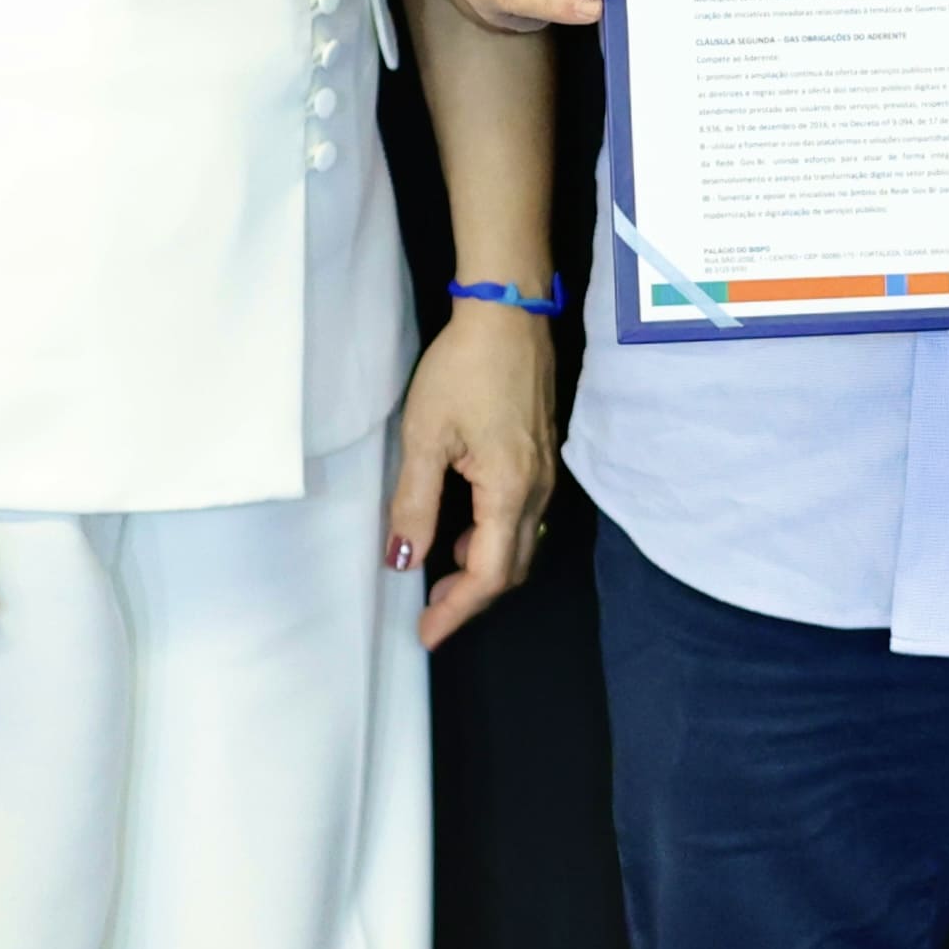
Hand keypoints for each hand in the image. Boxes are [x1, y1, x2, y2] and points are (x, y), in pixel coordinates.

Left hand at [388, 302, 566, 644]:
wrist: (507, 314)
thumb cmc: (463, 369)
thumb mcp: (424, 437)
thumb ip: (414, 505)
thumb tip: (403, 560)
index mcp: (509, 491)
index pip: (488, 574)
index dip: (457, 610)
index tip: (426, 633)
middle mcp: (537, 489)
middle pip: (511, 568)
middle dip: (472, 597)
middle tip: (431, 612)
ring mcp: (546, 472)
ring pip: (520, 543)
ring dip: (483, 567)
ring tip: (441, 571)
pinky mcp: (543, 455)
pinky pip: (524, 516)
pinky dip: (494, 537)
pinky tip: (465, 527)